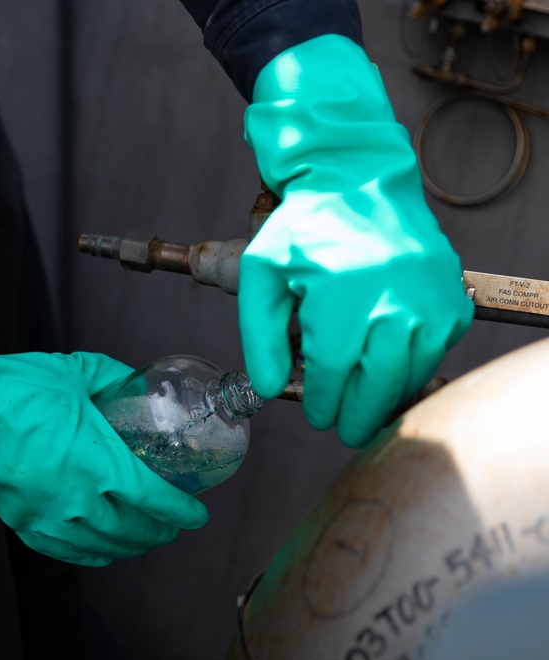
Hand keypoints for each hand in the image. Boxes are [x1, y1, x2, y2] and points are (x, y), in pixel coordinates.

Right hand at [0, 273, 208, 565]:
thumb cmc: (17, 386)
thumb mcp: (77, 372)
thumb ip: (114, 379)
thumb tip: (136, 383)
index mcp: (98, 464)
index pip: (154, 501)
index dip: (181, 513)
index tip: (196, 514)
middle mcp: (76, 500)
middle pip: (132, 531)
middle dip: (160, 532)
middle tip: (172, 525)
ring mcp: (46, 516)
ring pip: (101, 547)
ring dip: (129, 547)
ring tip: (142, 539)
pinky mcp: (20, 522)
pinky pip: (64, 551)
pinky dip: (90, 555)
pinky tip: (100, 551)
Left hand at [240, 35, 473, 447]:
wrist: (356, 178)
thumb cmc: (302, 229)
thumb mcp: (262, 276)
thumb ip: (260, 337)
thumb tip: (272, 389)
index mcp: (341, 292)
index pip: (335, 370)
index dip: (325, 402)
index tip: (318, 415)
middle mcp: (392, 296)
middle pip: (379, 381)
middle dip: (359, 415)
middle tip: (344, 429)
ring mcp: (429, 296)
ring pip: (412, 371)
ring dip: (388, 397)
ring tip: (364, 406)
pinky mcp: (450, 294)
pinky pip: (437, 348)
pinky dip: (414, 366)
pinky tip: (389, 368)